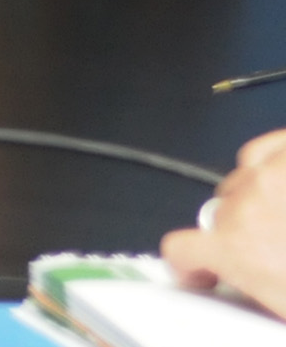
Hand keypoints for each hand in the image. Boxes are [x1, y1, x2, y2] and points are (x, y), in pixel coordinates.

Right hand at [167, 131, 285, 317]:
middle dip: (238, 236)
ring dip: (254, 202)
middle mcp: (244, 206)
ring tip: (282, 219)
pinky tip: (279, 184)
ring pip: (237, 184)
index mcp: (239, 250)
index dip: (188, 265)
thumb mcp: (285, 305)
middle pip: (217, 219)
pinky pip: (257, 154)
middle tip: (271, 253)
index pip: (181, 250)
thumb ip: (255, 292)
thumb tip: (241, 291)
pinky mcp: (284, 151)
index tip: (200, 273)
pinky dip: (265, 168)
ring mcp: (268, 174)